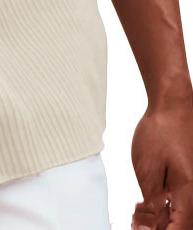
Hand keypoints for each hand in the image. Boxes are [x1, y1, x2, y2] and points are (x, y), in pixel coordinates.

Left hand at [131, 94, 192, 228]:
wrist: (173, 105)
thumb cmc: (161, 131)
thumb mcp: (148, 170)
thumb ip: (151, 205)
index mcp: (189, 195)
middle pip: (181, 226)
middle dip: (157, 228)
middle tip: (136, 219)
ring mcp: (192, 187)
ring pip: (180, 216)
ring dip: (159, 220)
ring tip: (138, 209)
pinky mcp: (188, 180)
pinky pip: (180, 203)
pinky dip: (163, 208)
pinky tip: (147, 202)